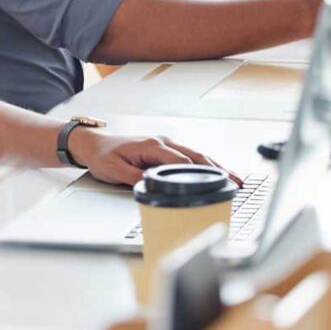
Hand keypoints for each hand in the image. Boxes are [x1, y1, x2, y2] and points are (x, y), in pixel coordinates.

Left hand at [69, 128, 232, 186]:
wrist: (93, 144)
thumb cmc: (103, 155)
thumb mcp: (115, 171)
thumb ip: (135, 178)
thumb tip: (154, 187)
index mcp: (153, 146)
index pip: (182, 161)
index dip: (199, 174)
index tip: (215, 185)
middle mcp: (163, 143)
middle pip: (197, 156)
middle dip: (219, 169)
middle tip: (237, 182)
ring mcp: (166, 145)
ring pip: (197, 155)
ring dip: (216, 167)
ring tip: (235, 179)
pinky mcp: (164, 150)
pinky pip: (190, 156)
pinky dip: (206, 164)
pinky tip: (216, 173)